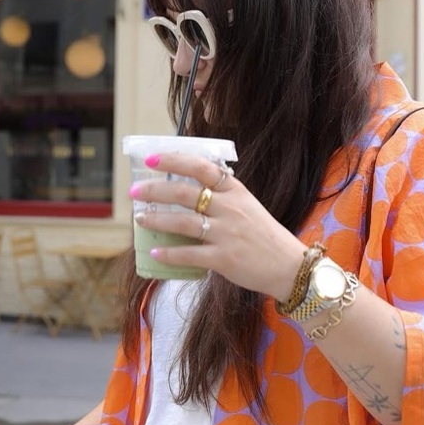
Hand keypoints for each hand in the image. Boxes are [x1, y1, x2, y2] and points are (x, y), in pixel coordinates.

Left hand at [131, 152, 306, 298]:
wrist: (289, 265)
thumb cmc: (264, 235)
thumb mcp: (248, 205)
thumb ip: (223, 195)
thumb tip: (191, 185)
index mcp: (235, 190)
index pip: (201, 167)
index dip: (173, 160)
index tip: (151, 159)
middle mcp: (230, 208)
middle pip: (184, 192)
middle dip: (155, 190)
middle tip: (135, 192)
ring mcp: (226, 233)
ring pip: (182, 222)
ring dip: (156, 219)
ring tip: (139, 219)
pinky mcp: (224, 258)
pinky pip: (190, 254)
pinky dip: (170, 253)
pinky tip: (156, 252)